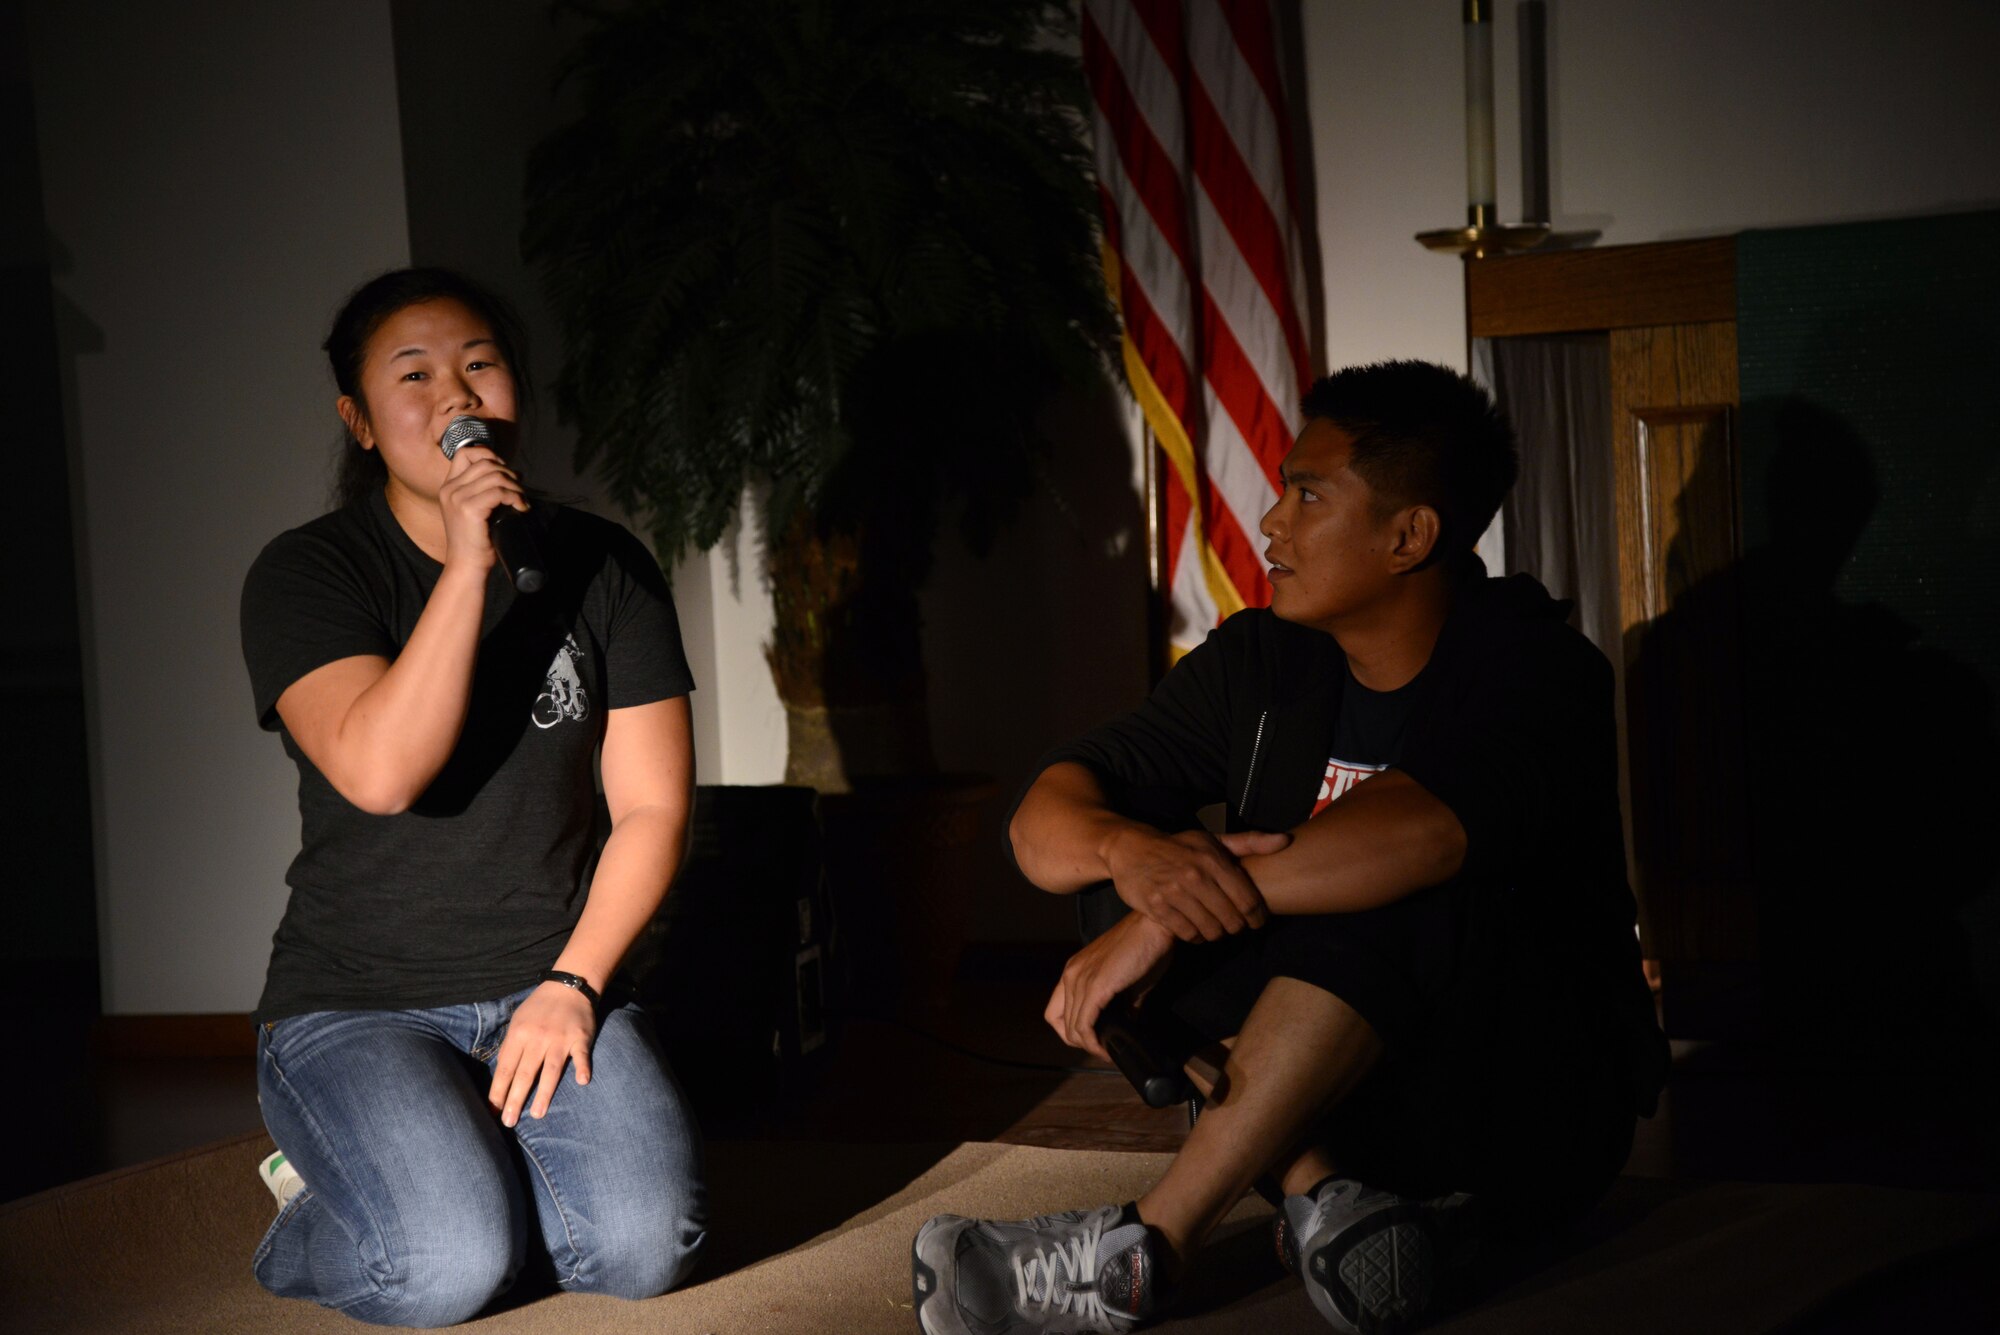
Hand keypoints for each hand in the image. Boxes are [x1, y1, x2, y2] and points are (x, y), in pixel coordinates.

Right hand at [437, 444, 526, 572]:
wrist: (466, 566)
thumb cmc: (475, 541)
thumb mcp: (473, 510)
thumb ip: (482, 491)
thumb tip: (511, 474)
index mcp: (448, 487)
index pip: (465, 453)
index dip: (488, 454)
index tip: (504, 470)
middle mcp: (450, 489)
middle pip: (485, 462)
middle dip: (508, 472)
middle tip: (519, 489)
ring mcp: (458, 498)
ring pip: (495, 476)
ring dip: (515, 486)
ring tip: (521, 500)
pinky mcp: (469, 509)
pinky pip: (499, 492)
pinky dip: (515, 497)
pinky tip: (520, 508)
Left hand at [488, 981, 595, 1126]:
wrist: (568, 986)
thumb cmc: (539, 1007)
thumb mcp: (518, 1021)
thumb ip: (510, 1047)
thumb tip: (501, 1076)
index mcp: (519, 1034)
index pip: (506, 1068)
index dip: (499, 1091)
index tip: (494, 1111)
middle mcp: (538, 1037)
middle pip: (525, 1073)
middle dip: (515, 1099)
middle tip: (509, 1121)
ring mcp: (560, 1038)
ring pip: (551, 1069)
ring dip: (544, 1093)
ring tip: (537, 1115)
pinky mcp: (580, 1037)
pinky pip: (581, 1054)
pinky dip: (582, 1067)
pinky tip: (582, 1082)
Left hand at [1045, 912, 1176, 1059]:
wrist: (1154, 926)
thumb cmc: (1144, 947)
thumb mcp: (1127, 981)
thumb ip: (1122, 1004)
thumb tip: (1126, 1026)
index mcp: (1074, 970)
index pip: (1054, 1012)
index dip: (1070, 1031)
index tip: (1093, 1038)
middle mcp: (1071, 974)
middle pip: (1061, 1024)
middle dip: (1082, 1043)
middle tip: (1104, 1049)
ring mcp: (1081, 980)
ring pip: (1072, 1028)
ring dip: (1090, 1046)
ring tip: (1109, 1052)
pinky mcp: (1096, 986)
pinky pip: (1085, 1025)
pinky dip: (1094, 1043)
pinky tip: (1108, 1048)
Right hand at [1103, 826, 1290, 941]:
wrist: (1130, 848)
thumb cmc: (1178, 846)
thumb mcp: (1212, 839)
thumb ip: (1250, 843)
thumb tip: (1285, 841)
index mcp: (1213, 859)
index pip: (1248, 900)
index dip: (1258, 917)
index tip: (1257, 921)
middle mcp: (1195, 876)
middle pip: (1232, 920)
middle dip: (1237, 927)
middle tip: (1234, 925)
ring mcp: (1174, 893)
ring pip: (1211, 930)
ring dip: (1217, 933)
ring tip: (1216, 927)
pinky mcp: (1157, 907)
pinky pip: (1188, 934)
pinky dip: (1196, 937)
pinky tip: (1197, 929)